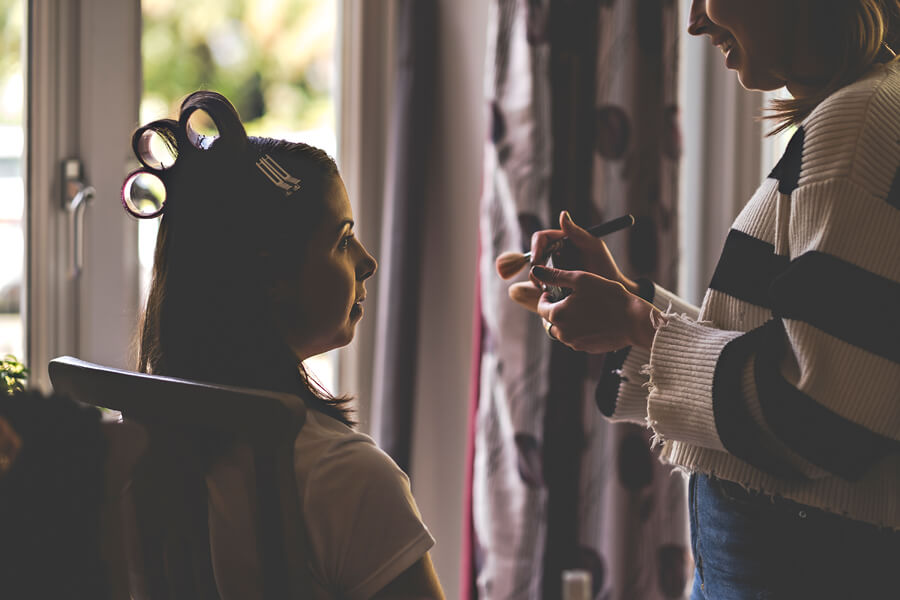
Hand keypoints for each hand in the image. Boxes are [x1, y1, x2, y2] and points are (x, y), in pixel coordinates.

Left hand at [513, 265, 656, 352]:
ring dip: (567, 320)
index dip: (547, 296)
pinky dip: (579, 329)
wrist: (633, 321)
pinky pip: (576, 338)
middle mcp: (562, 333)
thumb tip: (535, 271)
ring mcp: (574, 343)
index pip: (541, 306)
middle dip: (556, 309)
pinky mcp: (586, 349)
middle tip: (572, 298)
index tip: (557, 290)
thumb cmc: (608, 296)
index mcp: (557, 315)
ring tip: (584, 308)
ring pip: (562, 330)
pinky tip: (594, 320)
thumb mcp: (581, 279)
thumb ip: (555, 276)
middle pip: (550, 320)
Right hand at [529, 211, 638, 294]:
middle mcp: (555, 252)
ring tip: (547, 288)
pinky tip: (550, 293)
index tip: (537, 261)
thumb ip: (576, 232)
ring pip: (535, 271)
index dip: (536, 248)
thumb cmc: (605, 266)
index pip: (541, 238)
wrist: (610, 291)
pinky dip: (542, 287)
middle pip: (535, 255)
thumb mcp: (593, 246)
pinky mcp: (554, 283)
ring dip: (538, 279)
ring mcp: (554, 268)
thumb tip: (563, 213)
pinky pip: (541, 283)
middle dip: (535, 267)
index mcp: (562, 240)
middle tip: (540, 280)